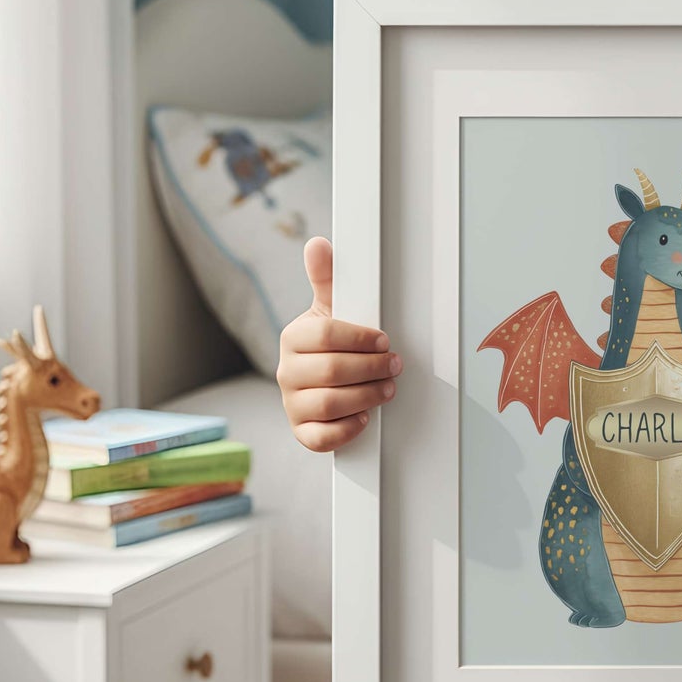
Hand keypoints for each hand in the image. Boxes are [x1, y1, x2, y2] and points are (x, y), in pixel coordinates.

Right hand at [276, 236, 400, 451]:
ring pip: (330, 404)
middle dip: (372, 368)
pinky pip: (321, 438)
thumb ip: (328, 278)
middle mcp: (287, 371)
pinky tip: (364, 417)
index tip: (385, 341)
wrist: (324, 379)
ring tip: (387, 388)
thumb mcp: (332, 308)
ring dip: (367, 396)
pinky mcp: (302, 431)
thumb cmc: (333, 341)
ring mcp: (292, 403)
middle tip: (395, 366)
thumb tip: (319, 244)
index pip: (326, 336)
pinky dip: (347, 429)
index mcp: (293, 338)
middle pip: (332, 371)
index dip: (361, 339)